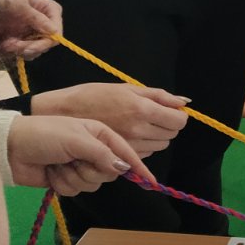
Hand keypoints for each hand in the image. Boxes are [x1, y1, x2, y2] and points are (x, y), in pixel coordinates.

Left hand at [0, 0, 61, 59]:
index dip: (45, 42)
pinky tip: (3, 45)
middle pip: (46, 43)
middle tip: (11, 46)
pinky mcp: (21, 39)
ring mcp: (33, 31)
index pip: (56, 31)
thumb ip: (36, 18)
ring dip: (20, 51)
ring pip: (36, 50)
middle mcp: (44, 22)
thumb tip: (54, 32)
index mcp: (48, 9)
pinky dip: (14, 52)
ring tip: (5, 44)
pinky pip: (24, 52)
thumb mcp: (17, 4)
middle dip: (29, 47)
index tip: (27, 48)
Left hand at [5, 114, 150, 195]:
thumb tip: (123, 168)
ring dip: (73, 177)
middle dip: (91, 171)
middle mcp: (93, 151)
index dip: (138, 167)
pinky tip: (50, 174)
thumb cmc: (45, 133)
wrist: (12, 147)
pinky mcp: (66, 180)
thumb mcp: (77, 139)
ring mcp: (79, 166)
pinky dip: (62, 184)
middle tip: (74, 161)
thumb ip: (102, 154)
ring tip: (58, 165)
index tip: (150, 182)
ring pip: (92, 185)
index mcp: (100, 134)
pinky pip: (75, 191)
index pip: (125, 153)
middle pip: (108, 173)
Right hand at [31, 83, 189, 155]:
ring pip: (159, 146)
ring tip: (137, 125)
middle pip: (170, 135)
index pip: (178, 121)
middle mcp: (137, 130)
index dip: (178, 116)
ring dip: (155, 137)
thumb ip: (159, 96)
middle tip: (151, 116)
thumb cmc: (93, 96)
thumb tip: (184, 102)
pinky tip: (128, 135)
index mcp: (141, 109)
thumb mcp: (126, 88)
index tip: (171, 112)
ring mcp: (128, 145)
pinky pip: (143, 154)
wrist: (61, 115)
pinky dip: (142, 146)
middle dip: (166, 126)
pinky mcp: (119, 156)